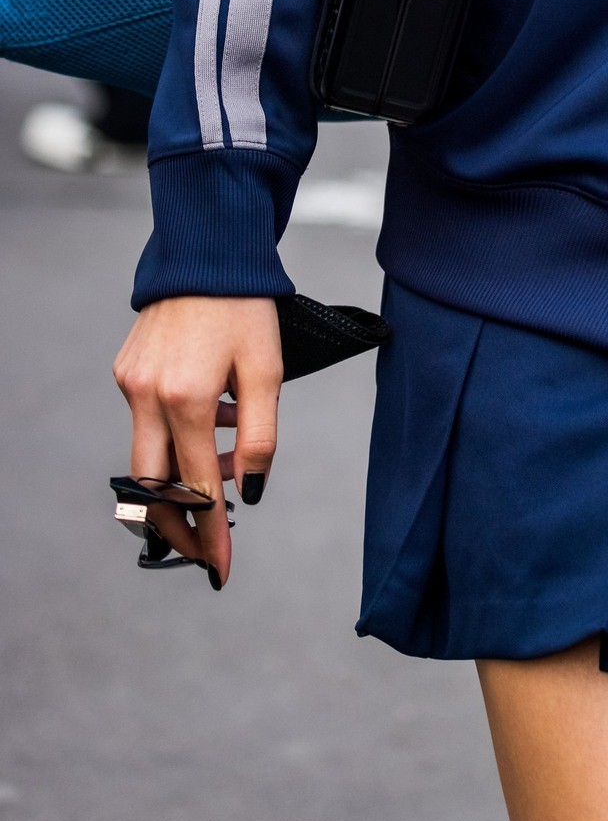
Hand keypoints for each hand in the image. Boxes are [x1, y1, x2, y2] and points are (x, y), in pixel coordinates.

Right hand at [113, 297, 282, 584]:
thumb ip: (261, 436)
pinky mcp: (126, 372)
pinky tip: (216, 418)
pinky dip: (177, 435)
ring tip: (227, 462)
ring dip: (182, 476)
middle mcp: (148, 397)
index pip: (197, 489)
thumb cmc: (246, 307)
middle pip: (152, 489)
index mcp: (187, 400)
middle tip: (206, 548)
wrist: (207, 252)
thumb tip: (249, 493)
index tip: (222, 567)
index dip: (211, 534)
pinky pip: (147, 421)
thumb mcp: (268, 370)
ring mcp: (131, 385)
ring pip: (146, 457)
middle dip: (178, 527)